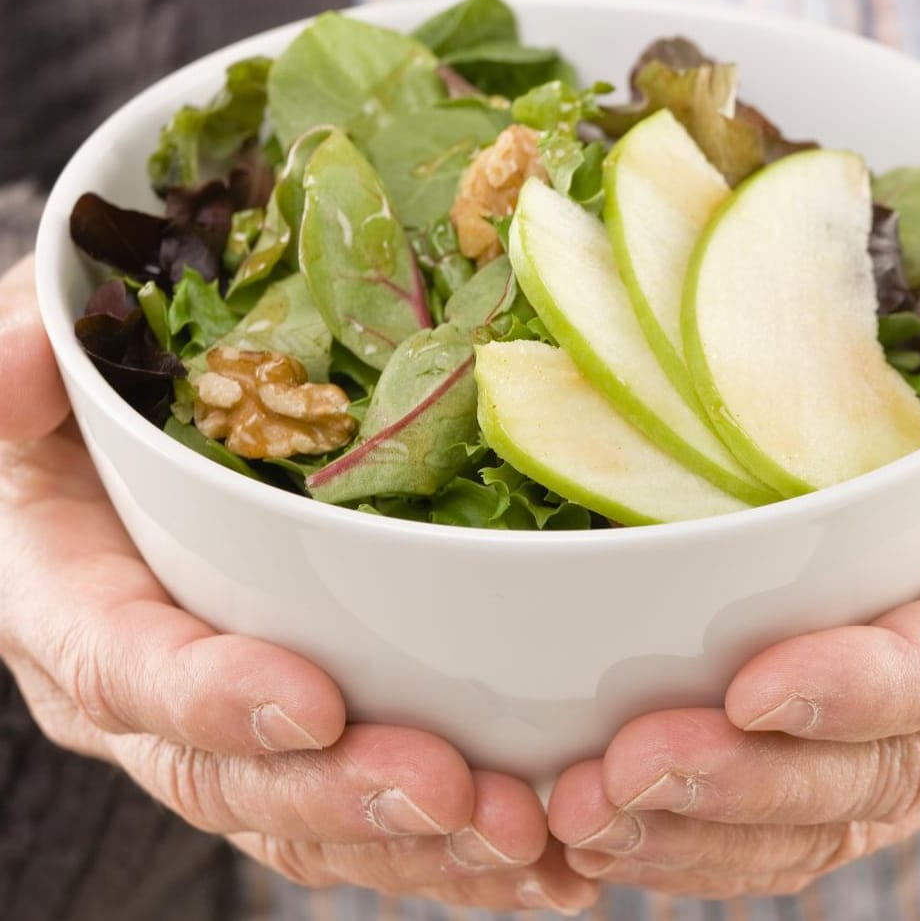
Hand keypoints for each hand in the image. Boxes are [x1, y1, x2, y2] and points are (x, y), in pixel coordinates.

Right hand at [0, 258, 594, 914]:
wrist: (130, 452)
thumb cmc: (94, 397)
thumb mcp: (44, 366)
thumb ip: (20, 373)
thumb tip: (17, 369)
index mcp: (71, 605)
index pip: (127, 668)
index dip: (211, 697)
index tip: (311, 703)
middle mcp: (146, 697)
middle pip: (232, 777)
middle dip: (344, 793)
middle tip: (454, 792)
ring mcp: (228, 735)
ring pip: (311, 823)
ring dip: (419, 847)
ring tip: (525, 841)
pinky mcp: (306, 749)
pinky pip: (370, 825)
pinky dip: (458, 856)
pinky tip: (552, 865)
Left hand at [545, 231, 919, 897]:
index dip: (879, 685)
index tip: (753, 685)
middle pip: (905, 767)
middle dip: (760, 780)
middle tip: (621, 771)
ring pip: (848, 816)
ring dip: (713, 831)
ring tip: (584, 813)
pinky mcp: (906, 739)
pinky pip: (816, 816)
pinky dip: (713, 834)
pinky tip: (607, 825)